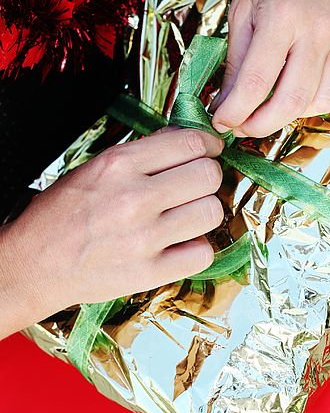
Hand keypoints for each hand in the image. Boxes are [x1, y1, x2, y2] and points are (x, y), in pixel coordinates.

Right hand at [0, 129, 223, 336]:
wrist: (35, 264)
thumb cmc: (64, 213)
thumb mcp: (97, 167)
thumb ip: (144, 152)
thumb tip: (185, 140)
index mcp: (119, 165)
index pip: (191, 143)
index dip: (209, 145)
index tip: (211, 151)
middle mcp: (134, 199)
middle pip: (209, 176)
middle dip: (208, 176)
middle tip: (196, 184)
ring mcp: (144, 238)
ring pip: (212, 212)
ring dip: (204, 211)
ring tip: (186, 214)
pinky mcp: (149, 273)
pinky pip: (203, 253)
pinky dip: (196, 247)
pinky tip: (179, 243)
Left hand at [212, 0, 329, 137]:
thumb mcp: (242, 7)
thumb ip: (237, 58)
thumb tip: (228, 101)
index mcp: (282, 17)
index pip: (257, 82)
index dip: (235, 112)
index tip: (222, 122)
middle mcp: (319, 29)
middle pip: (293, 100)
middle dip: (262, 124)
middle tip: (244, 126)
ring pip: (323, 100)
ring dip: (294, 113)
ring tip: (275, 103)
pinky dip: (328, 100)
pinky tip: (308, 89)